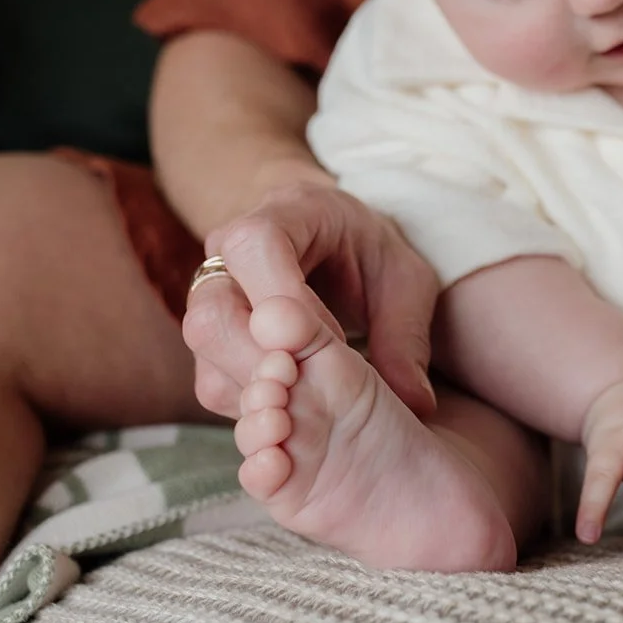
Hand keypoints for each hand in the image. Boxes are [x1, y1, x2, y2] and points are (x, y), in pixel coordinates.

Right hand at [183, 181, 439, 419]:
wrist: (338, 246)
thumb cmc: (373, 255)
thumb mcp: (406, 283)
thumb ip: (407, 336)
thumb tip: (415, 403)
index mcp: (285, 214)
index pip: (257, 247)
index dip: (283, 300)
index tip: (327, 343)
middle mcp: (228, 250)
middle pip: (214, 309)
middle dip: (264, 358)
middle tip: (317, 385)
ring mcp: (209, 294)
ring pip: (207, 350)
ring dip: (256, 386)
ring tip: (311, 402)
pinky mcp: (210, 338)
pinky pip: (212, 378)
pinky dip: (250, 402)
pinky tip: (295, 409)